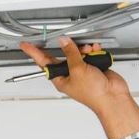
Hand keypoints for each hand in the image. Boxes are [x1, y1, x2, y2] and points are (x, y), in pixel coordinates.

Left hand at [19, 37, 138, 138]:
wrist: (113, 96)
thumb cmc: (93, 93)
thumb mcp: (77, 70)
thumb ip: (70, 54)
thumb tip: (64, 42)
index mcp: (60, 78)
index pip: (44, 63)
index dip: (34, 53)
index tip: (26, 46)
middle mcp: (70, 74)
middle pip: (63, 54)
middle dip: (69, 47)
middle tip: (69, 42)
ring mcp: (82, 70)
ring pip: (78, 51)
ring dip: (83, 49)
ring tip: (88, 51)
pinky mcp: (93, 66)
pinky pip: (90, 53)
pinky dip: (93, 51)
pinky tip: (96, 51)